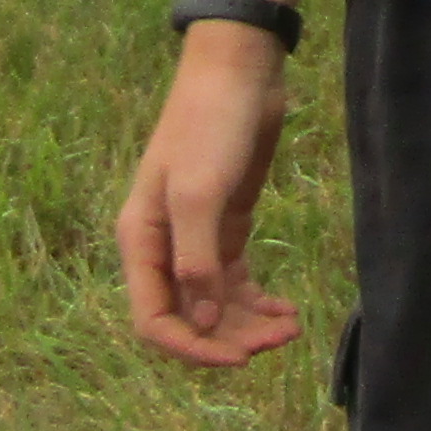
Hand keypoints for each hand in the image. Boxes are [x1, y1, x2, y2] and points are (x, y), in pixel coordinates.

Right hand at [117, 26, 301, 368]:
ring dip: (248, 324)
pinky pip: (234, 282)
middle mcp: (162, 246)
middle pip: (188, 318)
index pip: (153, 319)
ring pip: (214, 304)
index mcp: (140, 241)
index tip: (239, 358)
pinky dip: (257, 301)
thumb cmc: (210, 126)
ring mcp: (195, 237)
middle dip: (229, 338)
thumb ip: (196, 260)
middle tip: (278, 339)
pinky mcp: (226, 225)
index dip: (192, 348)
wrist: (238, 72)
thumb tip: (201, 323)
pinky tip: (286, 309)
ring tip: (291, 327)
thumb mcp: (199, 192)